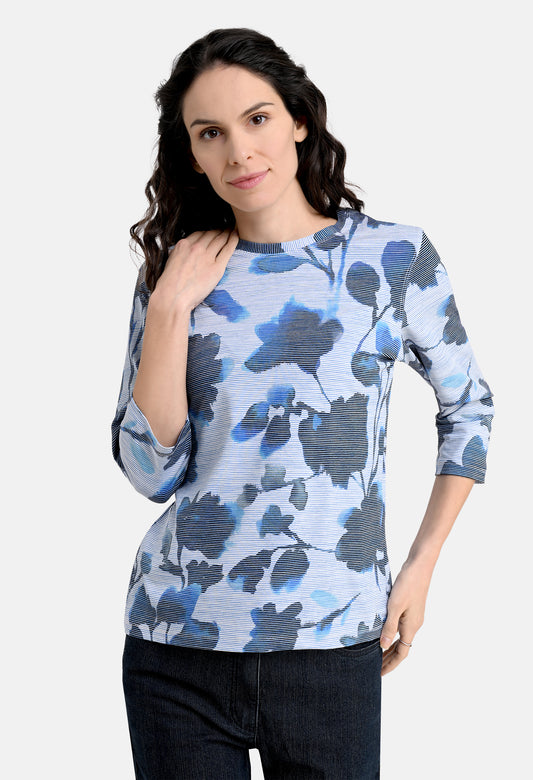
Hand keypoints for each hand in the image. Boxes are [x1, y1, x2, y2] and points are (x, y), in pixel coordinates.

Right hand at [152, 228, 239, 313]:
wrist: (172, 298)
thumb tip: (184, 255)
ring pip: (220, 239)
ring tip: (232, 229)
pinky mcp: (216, 267)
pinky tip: (237, 235)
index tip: (213, 231)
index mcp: (183, 245)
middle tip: (226, 227)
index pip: (199, 233)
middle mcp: (195, 248)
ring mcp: (207, 256)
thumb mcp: (170, 262)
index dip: (208, 231)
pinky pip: (228, 249)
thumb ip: (180, 255)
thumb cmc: (169, 286)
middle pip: (211, 233)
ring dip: (227, 232)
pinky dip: (233, 240)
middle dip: (219, 229)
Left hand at [380, 560, 431, 675]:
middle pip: (401, 648)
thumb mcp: (394, 606)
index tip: (379, 674)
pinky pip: (400, 627)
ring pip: (401, 637)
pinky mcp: (410, 607)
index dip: (390, 664)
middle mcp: (414, 624)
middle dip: (389, 659)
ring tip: (376, 653)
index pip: (401, 653)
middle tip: (375, 667)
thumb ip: (389, 627)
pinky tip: (382, 631)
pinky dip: (392, 634)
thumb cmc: (407, 584)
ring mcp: (413, 616)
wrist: (419, 565)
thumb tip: (383, 647)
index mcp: (411, 627)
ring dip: (390, 646)